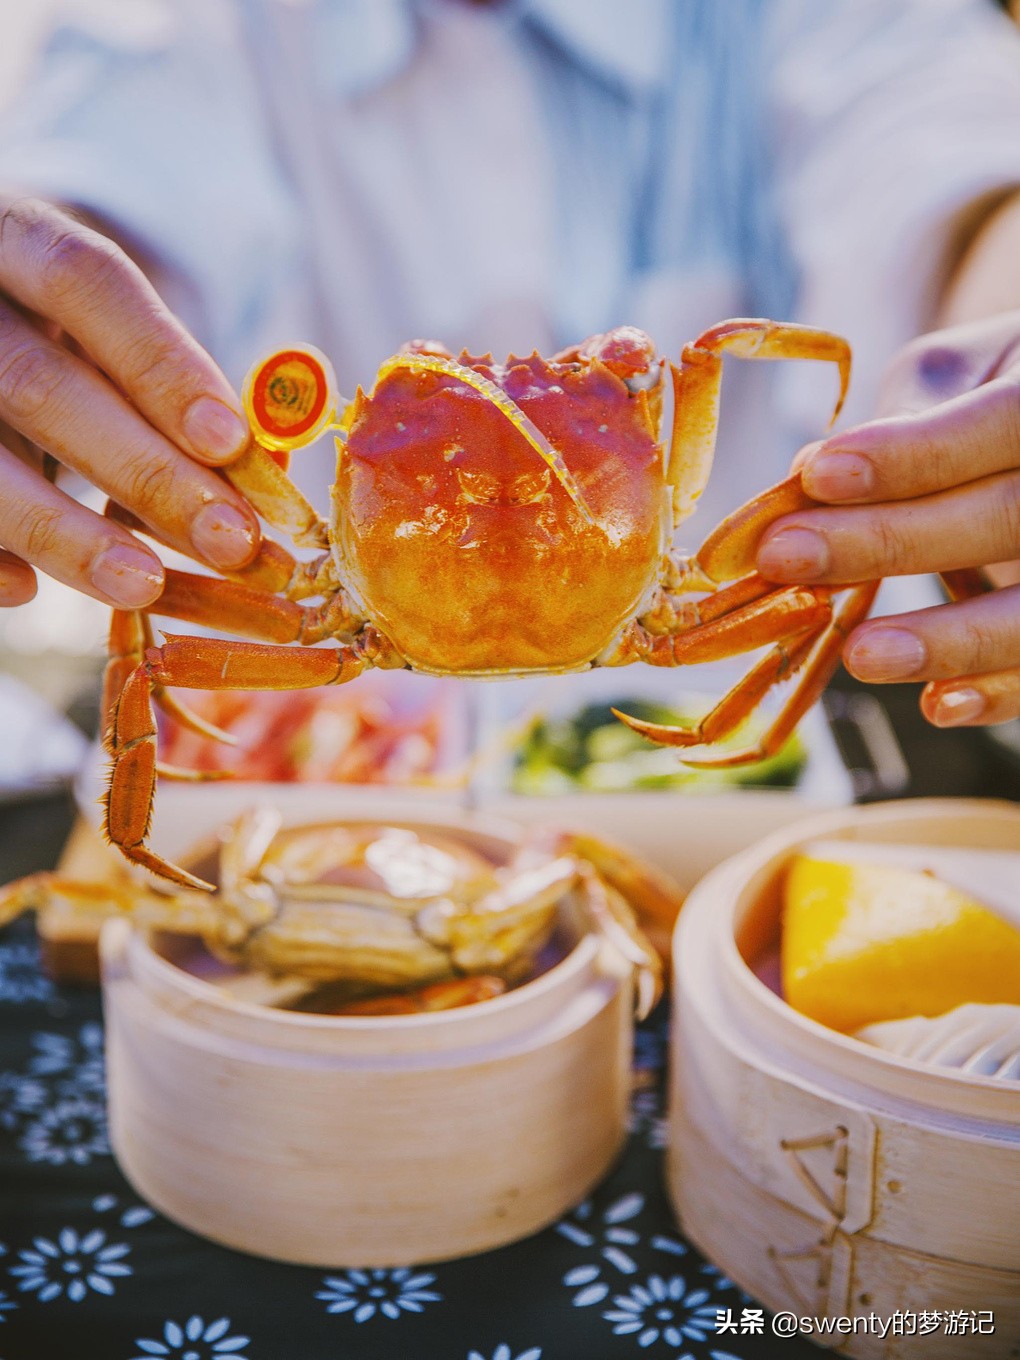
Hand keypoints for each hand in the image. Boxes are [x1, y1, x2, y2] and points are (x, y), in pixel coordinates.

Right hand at [0, 196, 259, 607]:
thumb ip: (165, 379)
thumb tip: (252, 474)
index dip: (161, 363)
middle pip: (39, 383)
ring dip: (64, 532)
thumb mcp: (104, 325)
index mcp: (16, 237)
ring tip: (142, 583)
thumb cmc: (62, 330)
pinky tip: (31, 592)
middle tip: (227, 541)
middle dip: (143, 471)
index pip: (87, 281)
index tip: (230, 443)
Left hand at [755, 312, 1019, 726]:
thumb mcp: (960, 370)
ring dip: (947, 638)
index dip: (912, 454)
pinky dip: (997, 692)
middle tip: (785, 558)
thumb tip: (813, 476)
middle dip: (890, 542)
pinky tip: (937, 704)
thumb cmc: (993, 386)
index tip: (818, 475)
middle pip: (1006, 517)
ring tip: (860, 654)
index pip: (999, 423)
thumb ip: (903, 415)